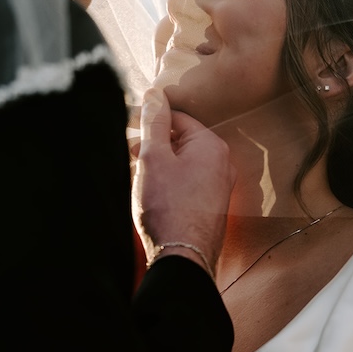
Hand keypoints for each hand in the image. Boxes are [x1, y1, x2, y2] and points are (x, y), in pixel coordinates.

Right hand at [132, 88, 233, 276]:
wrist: (183, 258)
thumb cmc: (167, 207)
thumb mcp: (153, 157)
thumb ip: (154, 123)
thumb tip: (155, 93)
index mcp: (212, 145)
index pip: (177, 119)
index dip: (151, 123)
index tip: (130, 132)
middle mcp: (222, 164)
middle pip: (182, 142)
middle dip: (155, 147)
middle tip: (131, 157)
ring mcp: (220, 187)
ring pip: (184, 164)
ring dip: (161, 167)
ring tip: (141, 179)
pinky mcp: (213, 207)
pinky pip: (189, 184)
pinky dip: (171, 185)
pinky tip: (155, 198)